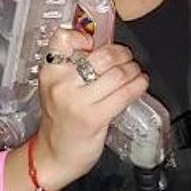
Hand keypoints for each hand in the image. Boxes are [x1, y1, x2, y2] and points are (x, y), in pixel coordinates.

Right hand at [33, 29, 150, 190]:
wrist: (55, 154)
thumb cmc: (62, 118)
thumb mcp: (59, 87)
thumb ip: (75, 66)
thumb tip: (106, 46)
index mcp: (50, 72)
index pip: (63, 39)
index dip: (83, 36)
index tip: (94, 42)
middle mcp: (62, 84)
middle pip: (102, 55)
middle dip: (122, 54)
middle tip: (127, 58)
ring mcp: (78, 102)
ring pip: (117, 74)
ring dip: (133, 70)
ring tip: (135, 72)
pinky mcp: (94, 118)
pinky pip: (124, 94)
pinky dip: (138, 85)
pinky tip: (140, 84)